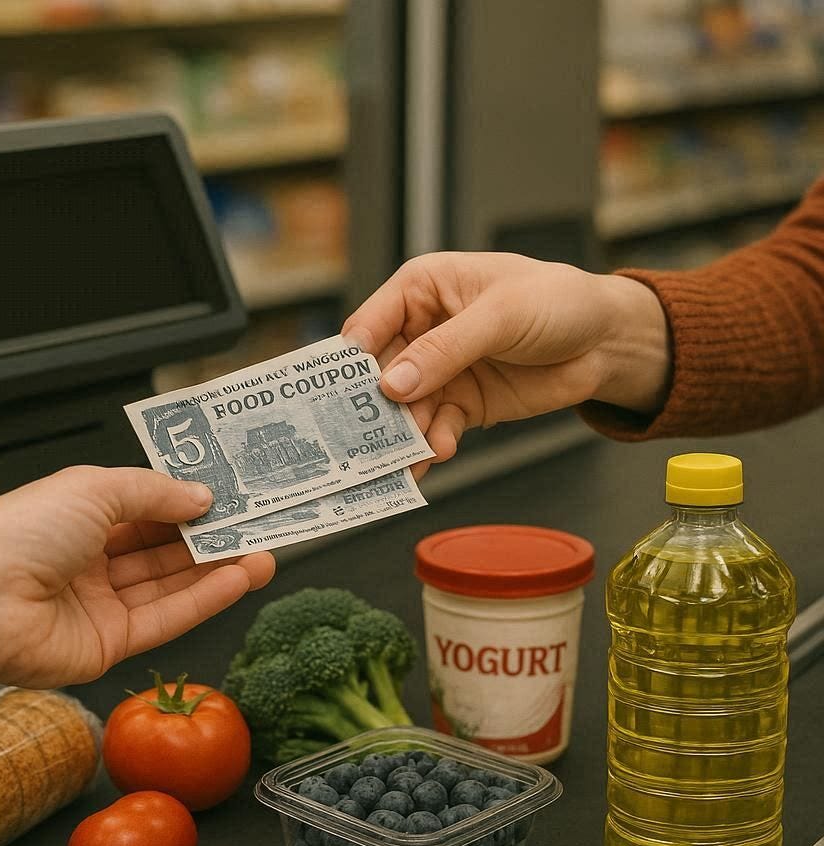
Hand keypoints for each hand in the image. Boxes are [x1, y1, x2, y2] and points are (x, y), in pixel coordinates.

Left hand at [0, 467, 275, 696]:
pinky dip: (204, 600)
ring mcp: (99, 605)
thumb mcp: (96, 489)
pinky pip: (166, 619)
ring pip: (170, 585)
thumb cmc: (19, 535)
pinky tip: (238, 580)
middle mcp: (88, 562)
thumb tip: (201, 497)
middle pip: (163, 550)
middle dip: (212, 539)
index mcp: (77, 518)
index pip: (145, 509)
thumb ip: (155, 492)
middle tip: (258, 528)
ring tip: (264, 553)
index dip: (188, 504)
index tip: (231, 498)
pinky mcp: (109, 645)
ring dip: (219, 570)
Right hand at [343, 252, 669, 468]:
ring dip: (402, 435)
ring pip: (405, 409)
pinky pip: (435, 429)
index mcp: (422, 290)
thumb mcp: (500, 315)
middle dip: (371, 409)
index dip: (351, 360)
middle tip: (358, 441)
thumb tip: (394, 384)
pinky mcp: (462, 404)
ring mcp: (440, 372)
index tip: (336, 395)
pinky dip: (433, 445)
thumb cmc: (557, 302)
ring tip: (401, 458)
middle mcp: (422, 331)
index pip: (370, 324)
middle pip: (380, 375)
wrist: (606, 342)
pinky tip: (437, 454)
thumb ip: (445, 349)